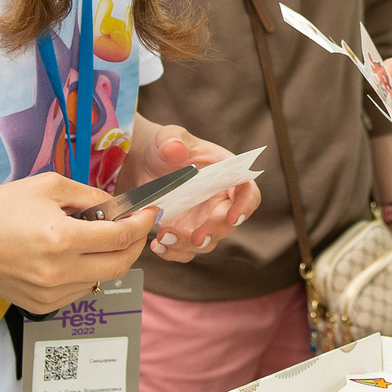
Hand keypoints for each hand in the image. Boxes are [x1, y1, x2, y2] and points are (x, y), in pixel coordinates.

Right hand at [0, 172, 152, 312]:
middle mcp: (58, 272)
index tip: (150, 211)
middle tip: (136, 226)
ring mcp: (50, 294)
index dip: (142, 223)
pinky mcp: (42, 306)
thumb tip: (119, 207)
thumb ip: (89, 196)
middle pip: (120, 265)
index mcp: (60, 238)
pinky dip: (89, 272)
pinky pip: (81, 291)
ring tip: (101, 237)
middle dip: (136, 244)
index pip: (121, 237)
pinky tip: (76, 255)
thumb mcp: (47, 186)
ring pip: (102, 280)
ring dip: (112, 258)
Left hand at [129, 126, 258, 263]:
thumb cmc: (164, 148)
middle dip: (214, 232)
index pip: (247, 192)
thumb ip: (172, 140)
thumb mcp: (167, 139)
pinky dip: (173, 252)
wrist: (143, 166)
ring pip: (207, 242)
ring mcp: (202, 220)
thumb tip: (175, 148)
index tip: (234, 217)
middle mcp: (219, 201)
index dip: (245, 206)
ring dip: (188, 245)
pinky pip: (185, 249)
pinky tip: (158, 246)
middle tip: (197, 238)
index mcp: (226, 175)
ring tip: (164, 238)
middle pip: (228, 223)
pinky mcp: (184, 233)